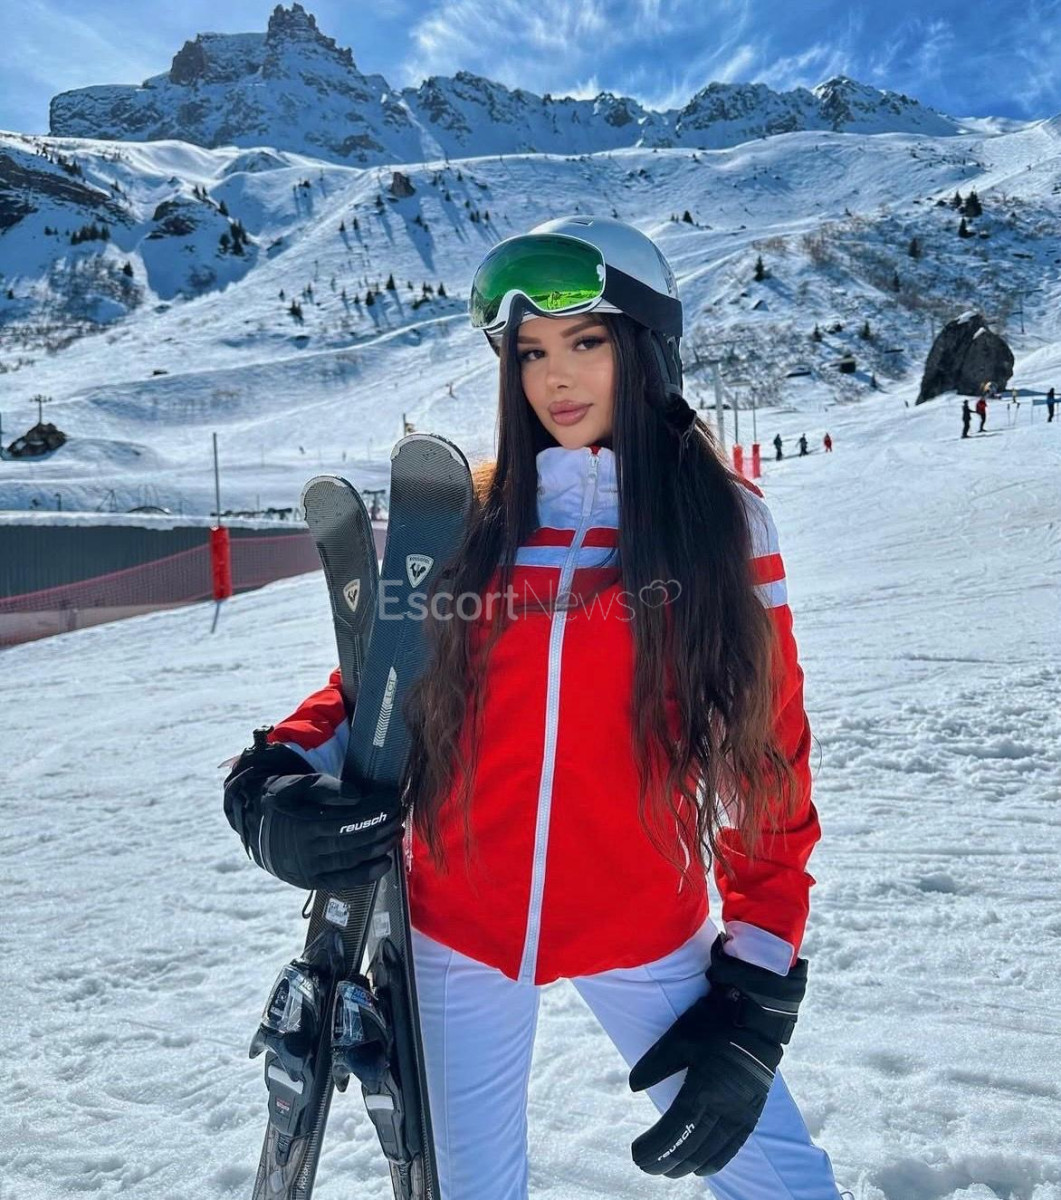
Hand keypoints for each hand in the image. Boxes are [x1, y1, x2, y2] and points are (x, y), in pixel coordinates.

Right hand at [224, 742, 402, 891]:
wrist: (254, 824)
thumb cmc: (281, 798)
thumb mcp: (297, 785)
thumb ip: (326, 788)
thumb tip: (357, 796)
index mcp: (302, 824)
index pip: (349, 819)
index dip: (374, 811)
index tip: (392, 801)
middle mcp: (305, 851)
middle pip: (354, 840)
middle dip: (381, 827)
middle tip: (398, 815)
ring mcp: (308, 869)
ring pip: (352, 860)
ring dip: (378, 847)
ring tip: (396, 833)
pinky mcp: (310, 882)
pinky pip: (343, 881)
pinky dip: (366, 874)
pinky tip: (385, 863)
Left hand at [629, 936, 807, 1177]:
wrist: (756, 1016)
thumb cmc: (713, 1022)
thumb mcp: (678, 1037)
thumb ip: (655, 1065)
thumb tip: (634, 1088)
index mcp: (703, 1088)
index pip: (674, 1130)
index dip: (655, 1148)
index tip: (637, 1154)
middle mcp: (724, 1107)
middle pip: (691, 1146)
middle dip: (666, 1161)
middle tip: (646, 1166)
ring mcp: (741, 1111)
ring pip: (712, 1151)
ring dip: (689, 1164)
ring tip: (669, 1169)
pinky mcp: (752, 1110)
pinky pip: (734, 1145)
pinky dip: (717, 1160)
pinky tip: (704, 1168)